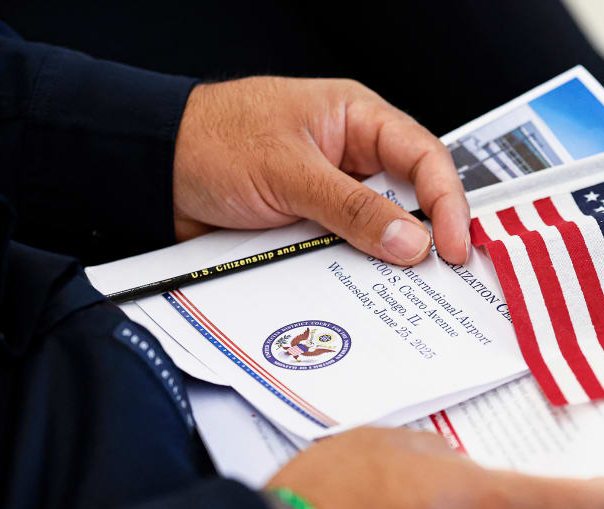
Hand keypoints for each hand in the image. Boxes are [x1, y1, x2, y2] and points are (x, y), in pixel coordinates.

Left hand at [172, 77, 469, 264]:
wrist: (149, 172)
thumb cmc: (208, 140)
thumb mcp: (287, 171)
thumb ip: (352, 208)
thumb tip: (410, 240)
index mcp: (355, 120)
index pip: (423, 157)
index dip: (446, 202)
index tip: (454, 245)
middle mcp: (350, 158)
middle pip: (410, 199)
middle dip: (426, 237)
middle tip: (441, 277)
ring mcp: (330, 197)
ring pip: (379, 234)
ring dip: (388, 262)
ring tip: (404, 291)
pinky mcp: (309, 230)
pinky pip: (345, 255)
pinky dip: (353, 275)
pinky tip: (361, 293)